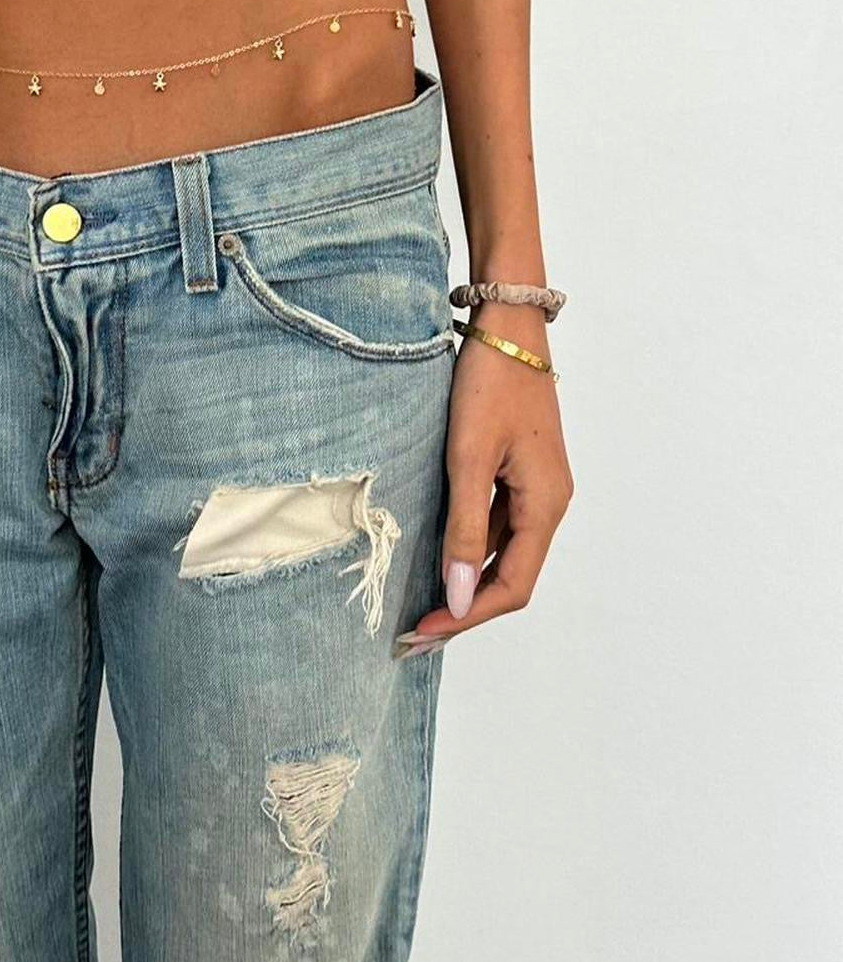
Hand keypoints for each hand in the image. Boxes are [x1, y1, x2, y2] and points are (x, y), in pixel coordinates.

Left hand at [398, 302, 573, 654]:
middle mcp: (548, 504)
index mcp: (546, 505)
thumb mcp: (468, 459)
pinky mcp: (519, 473)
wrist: (507, 327)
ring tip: (421, 606)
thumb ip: (466, 530)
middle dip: (465, 609)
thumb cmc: (489, 385)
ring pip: (504, 555)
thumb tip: (461, 596)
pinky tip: (438, 559)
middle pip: (511, 577)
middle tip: (414, 634)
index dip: (469, 616)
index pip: (513, 587)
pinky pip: (498, 527)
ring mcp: (536, 489)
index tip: (422, 632)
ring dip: (465, 584)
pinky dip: (470, 551)